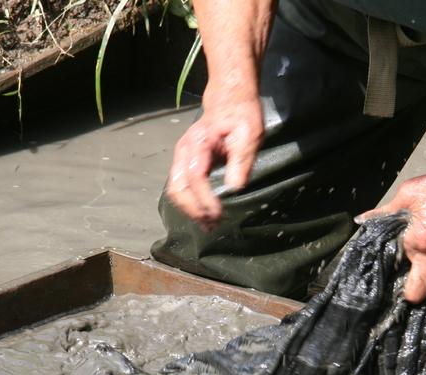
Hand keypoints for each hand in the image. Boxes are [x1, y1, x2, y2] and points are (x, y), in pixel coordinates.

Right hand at [165, 87, 263, 229]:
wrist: (229, 99)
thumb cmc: (241, 114)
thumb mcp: (249, 133)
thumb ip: (241, 159)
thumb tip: (234, 188)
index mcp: (199, 142)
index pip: (196, 177)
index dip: (205, 199)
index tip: (218, 214)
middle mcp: (184, 150)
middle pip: (178, 187)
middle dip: (194, 209)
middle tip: (213, 224)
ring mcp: (182, 156)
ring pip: (176, 189)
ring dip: (190, 210)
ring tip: (208, 224)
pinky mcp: (185, 162)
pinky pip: (180, 187)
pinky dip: (189, 203)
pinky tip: (204, 213)